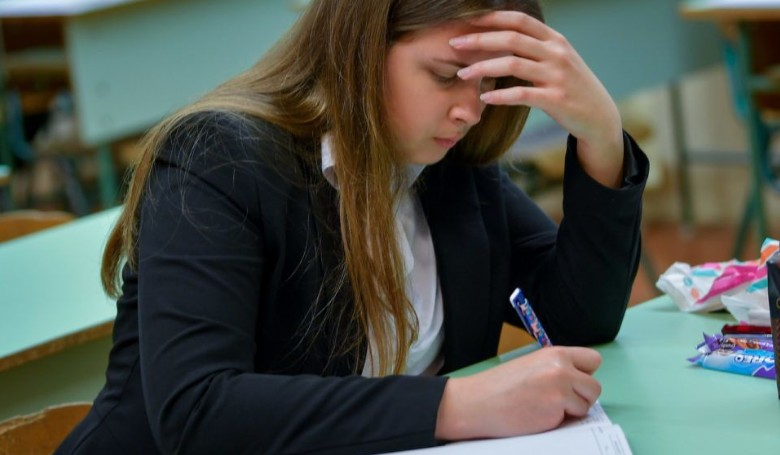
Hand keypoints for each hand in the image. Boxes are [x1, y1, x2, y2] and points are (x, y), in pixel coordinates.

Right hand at [435, 346, 601, 439]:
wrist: (477, 402)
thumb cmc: (499, 386)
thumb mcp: (532, 364)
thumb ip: (556, 368)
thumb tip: (579, 382)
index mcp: (555, 353)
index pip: (593, 360)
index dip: (584, 374)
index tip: (573, 382)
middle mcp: (561, 368)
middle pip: (595, 386)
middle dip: (581, 396)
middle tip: (559, 400)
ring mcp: (560, 389)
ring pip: (587, 404)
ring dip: (572, 410)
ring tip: (546, 407)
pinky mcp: (555, 410)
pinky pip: (572, 419)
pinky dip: (559, 421)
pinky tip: (539, 415)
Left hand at [451, 11, 623, 187]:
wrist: (599, 117)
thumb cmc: (571, 87)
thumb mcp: (558, 59)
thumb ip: (535, 47)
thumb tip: (503, 36)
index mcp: (555, 39)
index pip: (519, 20)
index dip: (491, 18)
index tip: (466, 21)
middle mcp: (556, 53)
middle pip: (511, 38)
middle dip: (479, 39)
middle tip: (453, 43)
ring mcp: (557, 75)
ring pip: (513, 64)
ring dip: (483, 68)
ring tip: (462, 74)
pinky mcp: (556, 99)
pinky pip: (521, 94)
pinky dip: (500, 95)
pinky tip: (484, 98)